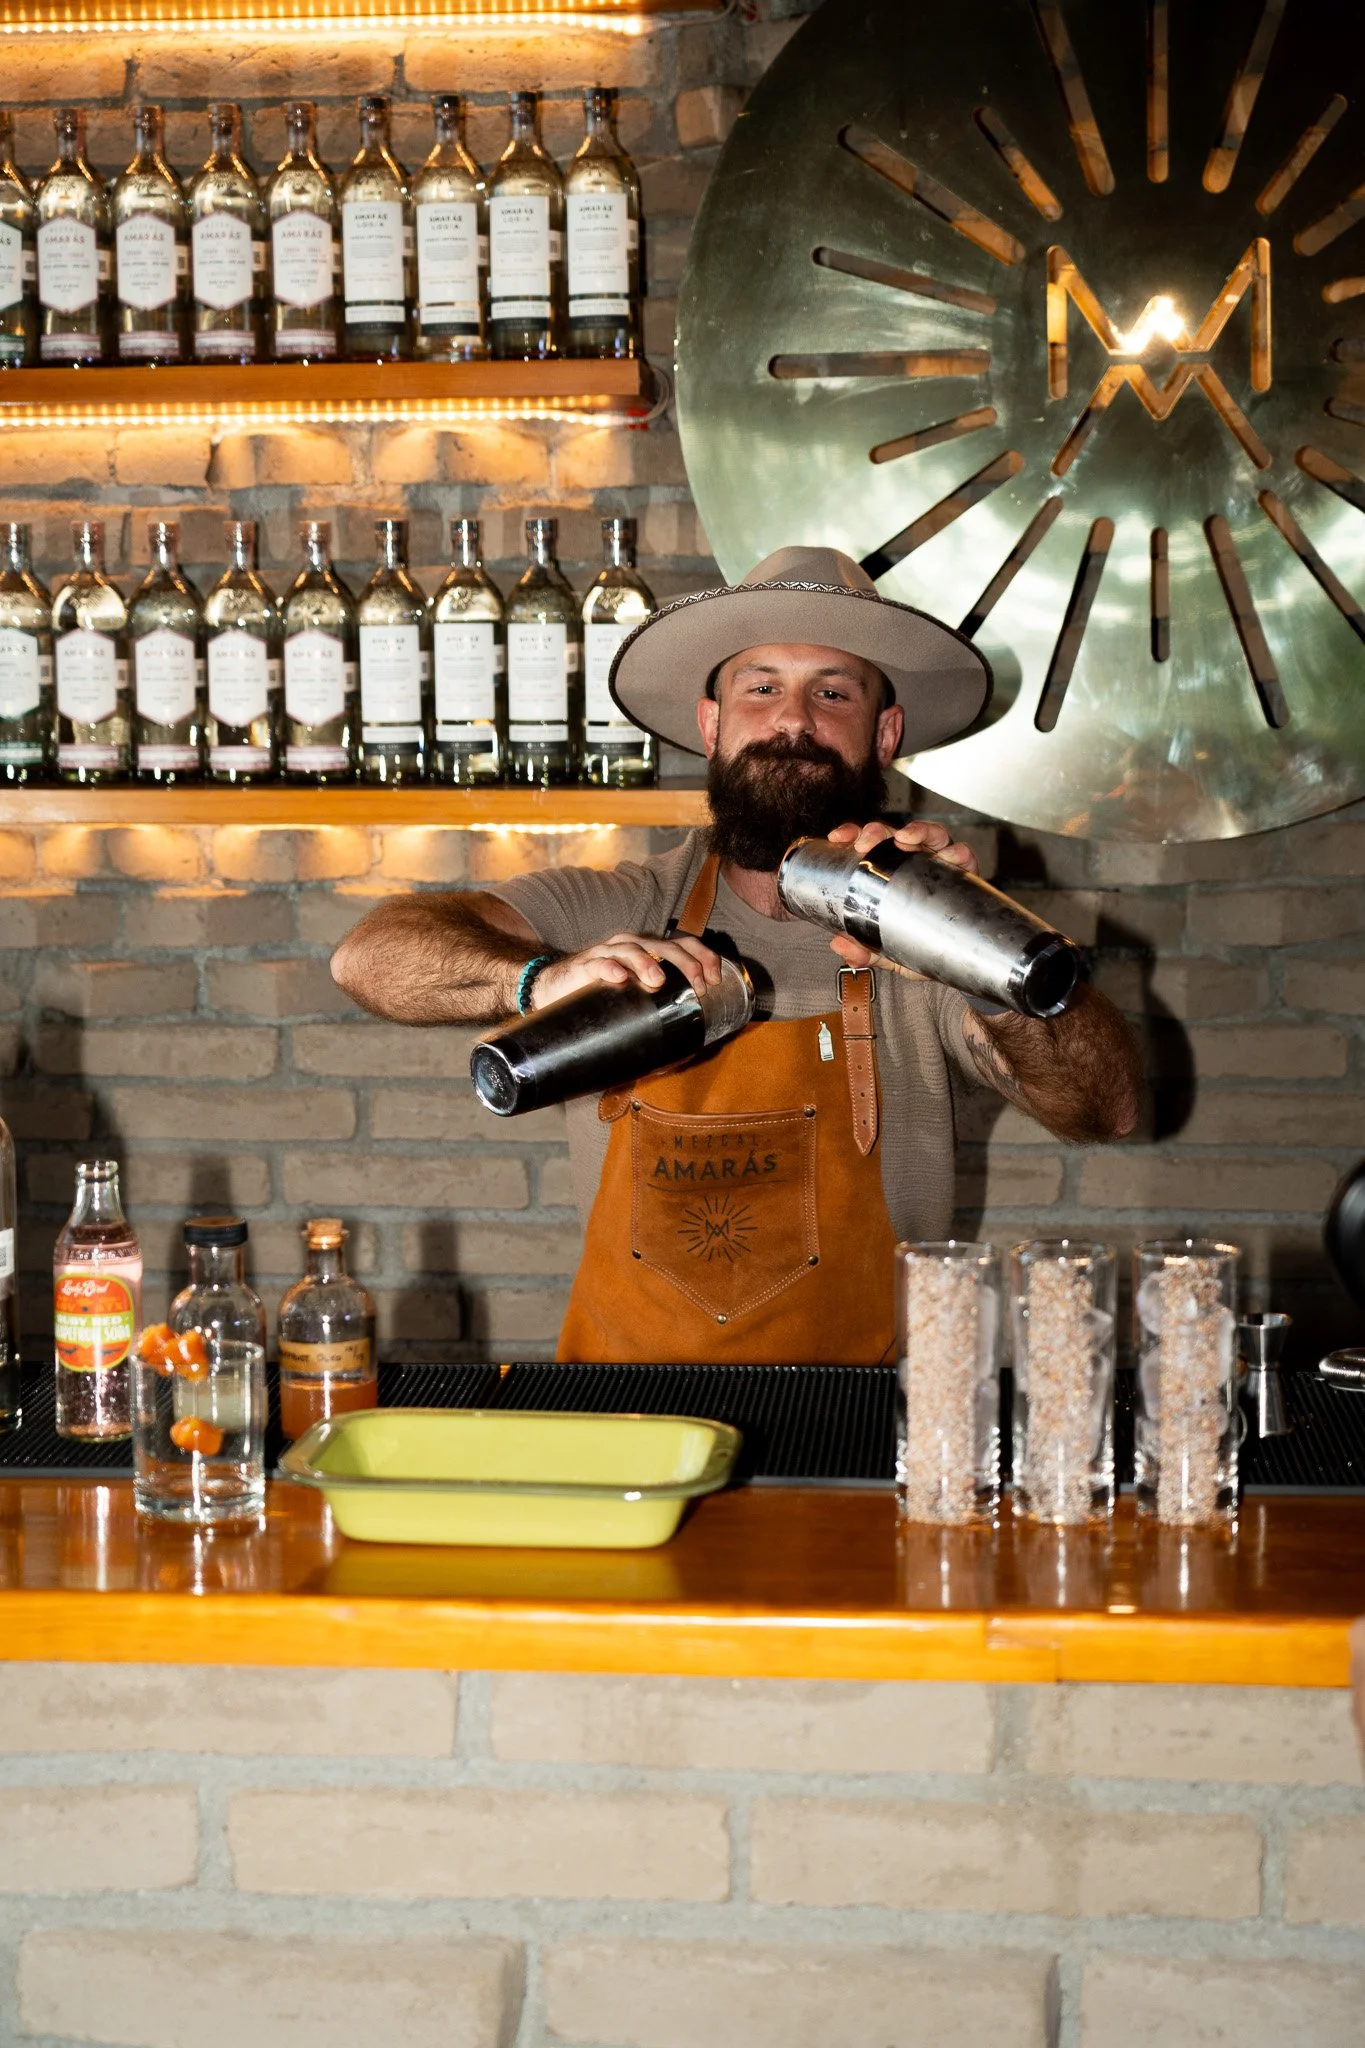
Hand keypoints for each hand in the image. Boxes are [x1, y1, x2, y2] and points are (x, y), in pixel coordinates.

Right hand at [532, 931, 723, 1007]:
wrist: (553, 990)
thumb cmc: (601, 994)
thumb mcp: (634, 998)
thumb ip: (656, 1011)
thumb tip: (686, 1050)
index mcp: (648, 951)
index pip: (682, 944)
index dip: (702, 956)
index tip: (715, 978)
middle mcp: (630, 946)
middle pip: (664, 946)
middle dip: (685, 963)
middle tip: (698, 984)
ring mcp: (607, 953)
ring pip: (632, 950)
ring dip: (648, 963)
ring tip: (659, 981)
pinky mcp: (584, 966)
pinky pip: (598, 963)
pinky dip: (609, 968)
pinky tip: (619, 978)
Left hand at [824, 819, 978, 969]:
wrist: (951, 961)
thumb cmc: (917, 945)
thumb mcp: (887, 951)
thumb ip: (865, 950)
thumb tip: (841, 946)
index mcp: (889, 872)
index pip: (868, 845)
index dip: (852, 834)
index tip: (838, 839)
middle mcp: (912, 862)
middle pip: (893, 834)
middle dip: (877, 832)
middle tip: (867, 843)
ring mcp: (938, 863)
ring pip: (928, 834)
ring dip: (917, 831)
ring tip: (906, 838)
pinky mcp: (964, 872)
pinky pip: (963, 855)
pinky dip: (957, 852)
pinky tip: (949, 856)